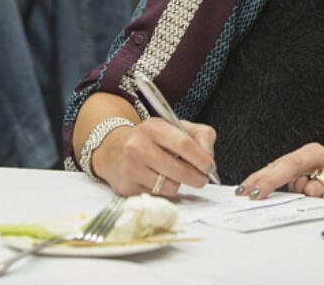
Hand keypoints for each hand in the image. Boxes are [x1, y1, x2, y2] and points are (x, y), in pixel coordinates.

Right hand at [91, 118, 216, 198]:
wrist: (113, 149)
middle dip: (196, 178)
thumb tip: (209, 157)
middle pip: (179, 170)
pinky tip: (157, 180)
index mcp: (153, 128)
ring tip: (173, 175)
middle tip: (202, 179)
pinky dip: (162, 191)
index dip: (201, 158)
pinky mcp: (126, 187)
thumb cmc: (150, 139)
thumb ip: (199, 135)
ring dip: (178, 185)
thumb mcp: (174, 127)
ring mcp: (131, 168)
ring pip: (169, 187)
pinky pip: (157, 196)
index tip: (210, 167)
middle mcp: (138, 147)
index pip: (184, 144)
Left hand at [238, 143, 323, 204]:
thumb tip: (259, 190)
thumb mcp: (308, 183)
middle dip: (270, 181)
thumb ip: (289, 182)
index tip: (245, 189)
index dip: (262, 176)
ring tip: (322, 200)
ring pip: (312, 189)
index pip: (282, 162)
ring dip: (310, 199)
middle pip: (293, 165)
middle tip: (255, 195)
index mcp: (312, 152)